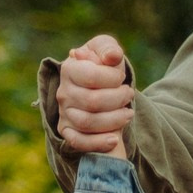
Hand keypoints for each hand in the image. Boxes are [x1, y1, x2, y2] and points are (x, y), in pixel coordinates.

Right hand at [57, 33, 132, 157]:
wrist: (97, 84)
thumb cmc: (102, 64)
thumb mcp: (105, 49)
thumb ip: (109, 49)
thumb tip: (112, 56)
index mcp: (70, 68)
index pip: (92, 76)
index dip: (113, 78)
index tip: (121, 77)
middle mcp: (63, 92)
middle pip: (92, 101)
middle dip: (118, 99)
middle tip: (129, 94)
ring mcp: (64, 113)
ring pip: (87, 123)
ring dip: (114, 120)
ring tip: (128, 114)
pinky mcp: (67, 131)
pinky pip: (78, 142)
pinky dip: (97, 143)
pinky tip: (114, 139)